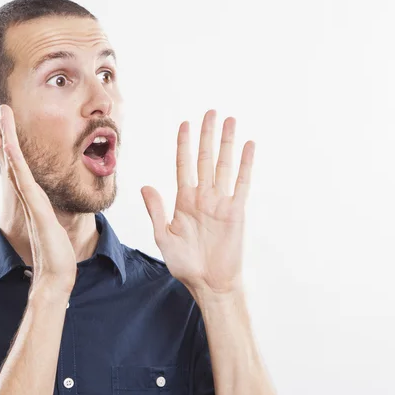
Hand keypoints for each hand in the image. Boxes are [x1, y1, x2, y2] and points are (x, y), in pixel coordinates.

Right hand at [0, 104, 77, 295]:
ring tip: (3, 114)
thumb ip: (53, 220)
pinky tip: (11, 146)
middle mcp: (30, 198)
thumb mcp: (57, 230)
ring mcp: (31, 203)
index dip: (17, 146)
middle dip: (8, 133)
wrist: (55, 278)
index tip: (11, 126)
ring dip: (9, 138)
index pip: (23, 168)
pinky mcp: (37, 211)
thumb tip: (54, 216)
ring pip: (17, 164)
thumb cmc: (58, 256)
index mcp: (36, 200)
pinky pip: (24, 181)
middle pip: (15, 160)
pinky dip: (16, 161)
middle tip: (1, 109)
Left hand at [141, 110, 253, 295]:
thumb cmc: (184, 264)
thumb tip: (145, 186)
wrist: (208, 282)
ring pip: (224, 165)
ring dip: (227, 143)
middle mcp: (203, 197)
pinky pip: (242, 182)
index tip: (185, 124)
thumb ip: (156, 210)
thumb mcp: (164, 236)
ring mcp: (221, 202)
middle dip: (207, 135)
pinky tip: (248, 145)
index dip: (184, 145)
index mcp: (184, 201)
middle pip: (205, 159)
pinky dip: (245, 164)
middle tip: (210, 112)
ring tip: (230, 120)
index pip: (183, 165)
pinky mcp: (236, 211)